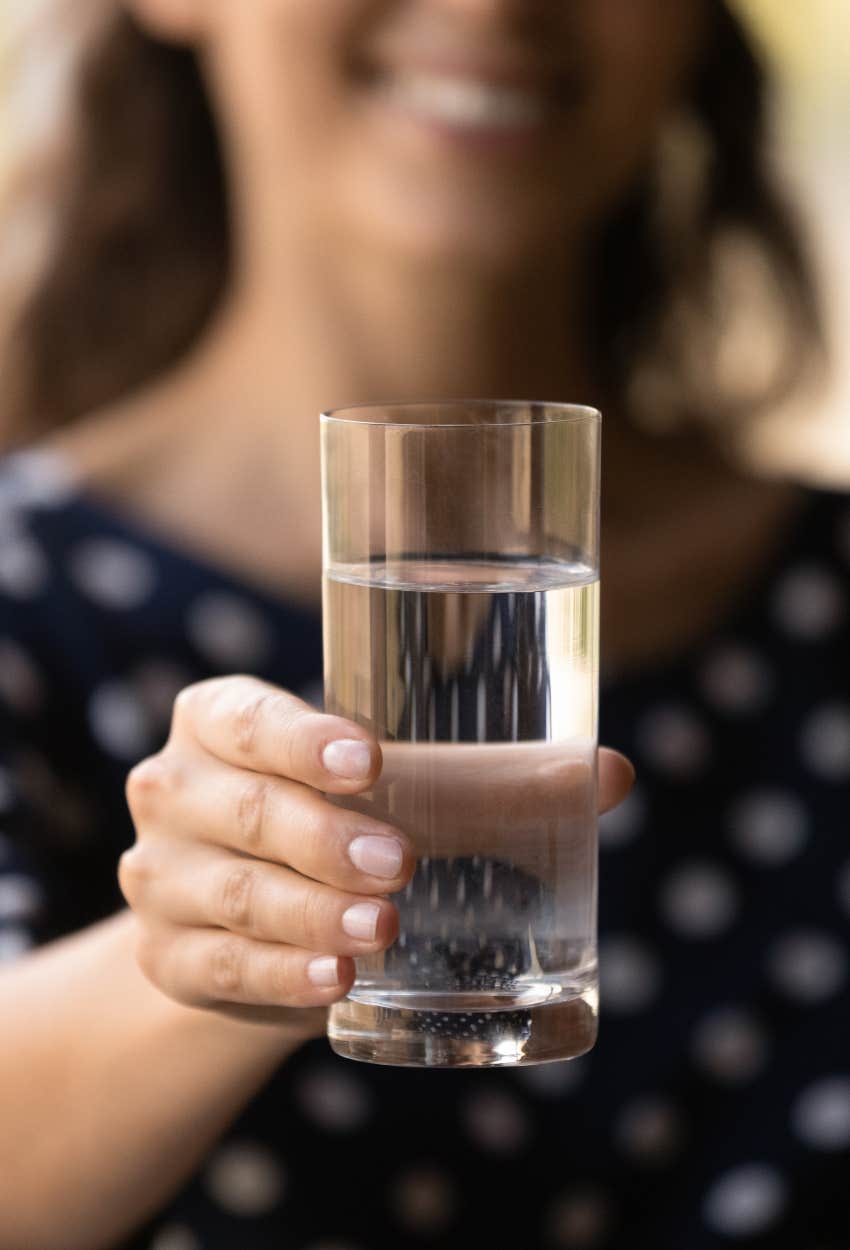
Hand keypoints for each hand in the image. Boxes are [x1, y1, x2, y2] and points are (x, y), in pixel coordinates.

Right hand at [121, 676, 633, 1029]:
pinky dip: (280, 977)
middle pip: (242, 810)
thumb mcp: (395, 790)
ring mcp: (159, 875)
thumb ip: (490, 780)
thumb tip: (611, 775)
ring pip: (233, 896)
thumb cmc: (338, 820)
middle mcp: (174, 788)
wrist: (258, 914)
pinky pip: (221, 967)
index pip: (247, 718)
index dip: (299, 738)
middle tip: (400, 863)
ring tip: (380, 930)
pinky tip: (335, 983)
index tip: (368, 759)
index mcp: (220, 721)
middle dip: (322, 838)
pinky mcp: (168, 955)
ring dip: (308, 914)